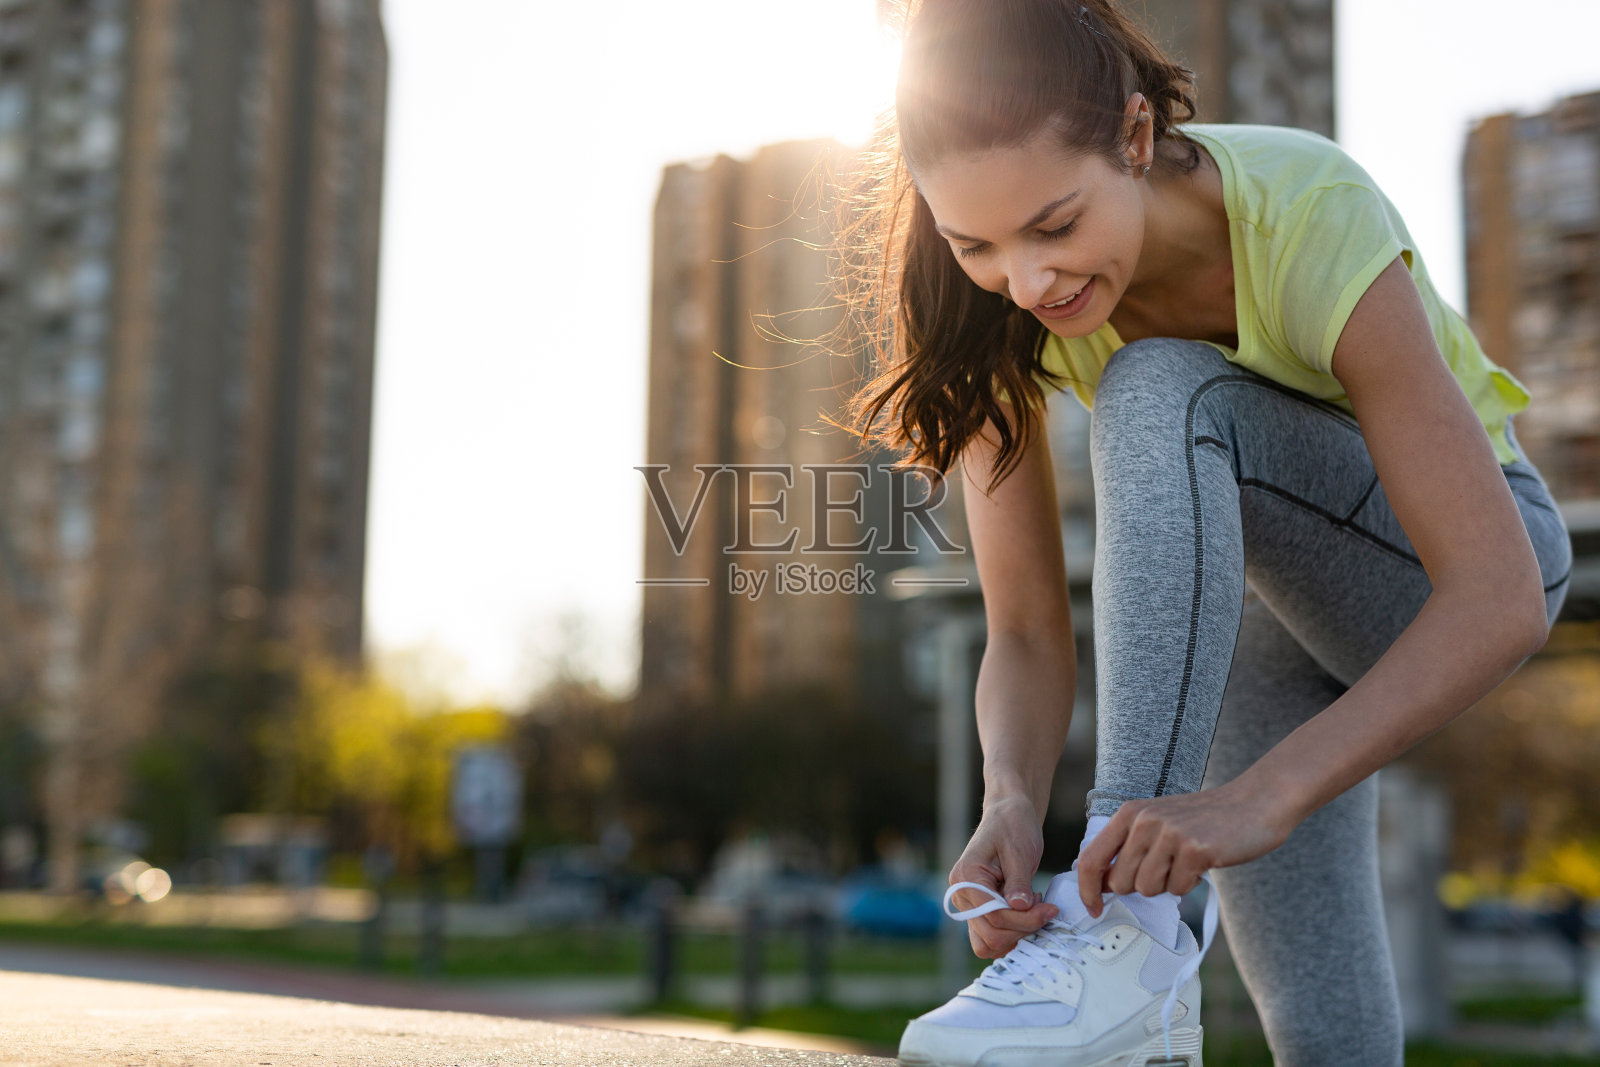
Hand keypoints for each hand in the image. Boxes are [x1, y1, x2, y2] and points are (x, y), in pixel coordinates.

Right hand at [949, 794, 1057, 957]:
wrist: (1009, 816)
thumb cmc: (1013, 826)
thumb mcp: (1020, 851)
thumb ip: (1018, 881)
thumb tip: (1019, 907)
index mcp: (965, 878)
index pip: (994, 916)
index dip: (1025, 919)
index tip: (1050, 909)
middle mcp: (961, 895)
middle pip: (991, 936)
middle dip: (1023, 929)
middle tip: (1045, 910)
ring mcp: (969, 905)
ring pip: (989, 943)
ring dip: (1017, 935)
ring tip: (1035, 911)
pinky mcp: (981, 910)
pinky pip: (993, 936)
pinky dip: (1013, 933)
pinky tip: (1029, 912)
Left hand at [1075, 783, 1292, 917]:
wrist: (1253, 804)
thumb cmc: (1203, 820)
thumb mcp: (1156, 822)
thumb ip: (1128, 848)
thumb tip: (1102, 885)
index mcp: (1129, 813)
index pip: (1091, 858)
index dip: (1087, 890)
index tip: (1094, 908)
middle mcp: (1144, 820)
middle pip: (1120, 883)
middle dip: (1141, 886)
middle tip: (1167, 867)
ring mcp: (1169, 834)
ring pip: (1148, 889)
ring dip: (1167, 884)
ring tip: (1185, 861)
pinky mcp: (1195, 849)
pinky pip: (1178, 889)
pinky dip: (1190, 884)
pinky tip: (1202, 862)